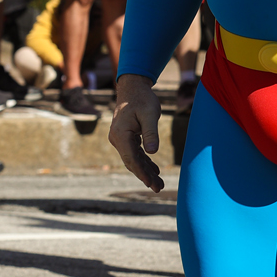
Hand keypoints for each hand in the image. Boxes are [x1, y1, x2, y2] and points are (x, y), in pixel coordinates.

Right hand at [109, 75, 163, 192]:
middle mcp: (117, 139)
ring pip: (134, 160)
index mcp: (121, 134)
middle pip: (132, 162)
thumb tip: (152, 152)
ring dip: (146, 171)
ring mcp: (121, 139)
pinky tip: (154, 170)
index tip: (151, 184)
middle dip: (145, 176)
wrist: (132, 88)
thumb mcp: (150, 113)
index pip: (131, 159)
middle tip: (159, 188)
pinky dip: (145, 162)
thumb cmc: (142, 99)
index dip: (142, 172)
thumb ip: (151, 132)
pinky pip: (135, 154)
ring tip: (159, 184)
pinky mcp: (126, 138)